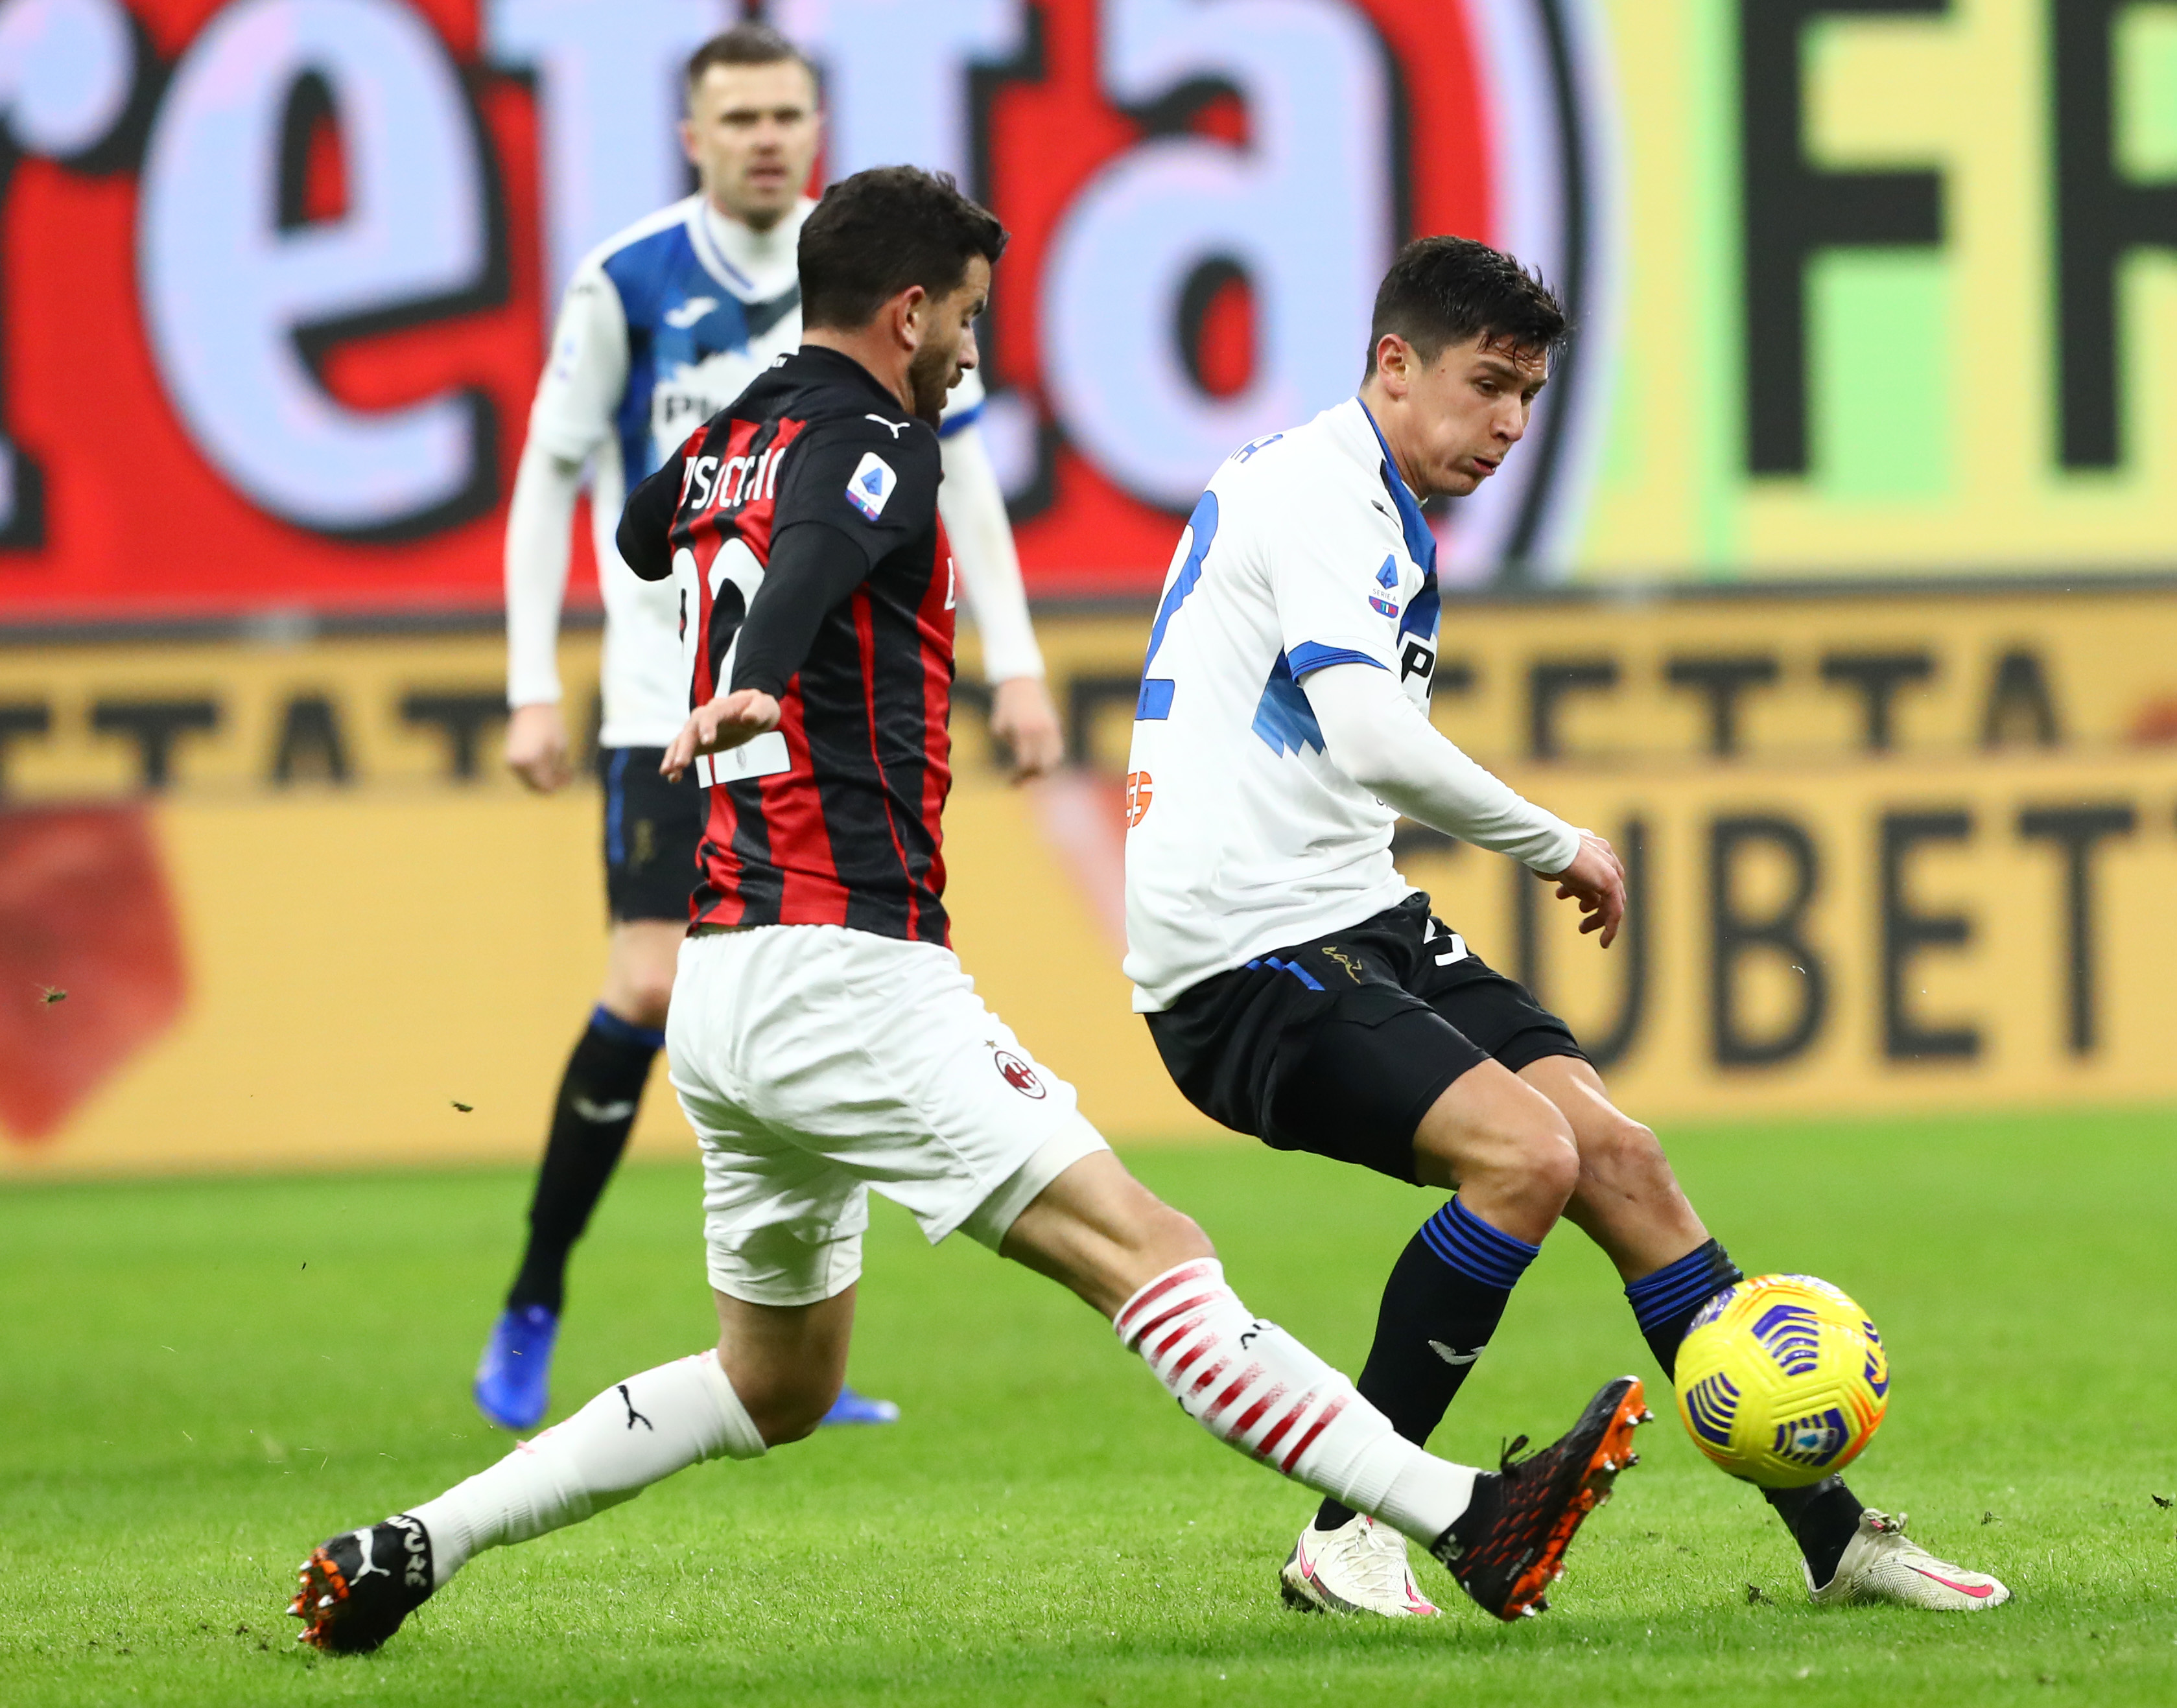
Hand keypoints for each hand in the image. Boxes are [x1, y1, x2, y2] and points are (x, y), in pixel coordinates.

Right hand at [506, 701, 571, 792]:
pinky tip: (549, 764)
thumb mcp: (560, 749)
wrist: (532, 708)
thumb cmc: (550, 726)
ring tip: (559, 768)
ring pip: (530, 783)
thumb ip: (560, 771)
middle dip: (552, 785)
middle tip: (566, 775)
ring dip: (544, 780)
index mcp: (531, 761)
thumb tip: (559, 786)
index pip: (546, 786)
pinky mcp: (510, 759)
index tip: (570, 778)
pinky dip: (536, 774)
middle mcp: (518, 764)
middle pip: (536, 788)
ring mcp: (511, 762)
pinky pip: (524, 775)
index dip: (560, 786)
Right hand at [660, 689, 780, 780]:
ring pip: (682, 739)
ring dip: (673, 755)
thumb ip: (758, 712)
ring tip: (667, 772)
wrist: (753, 711)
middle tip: (680, 764)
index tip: (707, 743)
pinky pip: (682, 751)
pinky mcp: (697, 741)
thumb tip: (748, 718)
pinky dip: (676, 763)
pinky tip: (673, 778)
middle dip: (684, 746)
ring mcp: (699, 728)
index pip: (711, 714)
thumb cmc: (760, 708)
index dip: (707, 727)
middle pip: (691, 728)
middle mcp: (705, 716)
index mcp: (722, 706)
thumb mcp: (766, 707)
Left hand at [989, 675, 1063, 781]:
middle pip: (1042, 766)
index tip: (1010, 783)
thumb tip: (1022, 764)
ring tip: (1029, 774)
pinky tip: (1039, 764)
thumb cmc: (1005, 705)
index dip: (1019, 777)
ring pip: (1054, 761)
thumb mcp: (1000, 728)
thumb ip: (1012, 746)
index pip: (1026, 764)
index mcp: (1025, 732)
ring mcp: (1051, 729)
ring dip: (1043, 771)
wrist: (1021, 682)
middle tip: (1019, 781)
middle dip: (1031, 778)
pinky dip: (1051, 761)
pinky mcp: (1056, 726)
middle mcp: (1041, 732)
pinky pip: (1058, 750)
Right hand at [1542, 830, 1626, 948]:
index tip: (1579, 905)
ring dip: (1599, 918)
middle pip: (1609, 889)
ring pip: (1613, 901)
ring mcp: (1609, 868)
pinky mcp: (1610, 881)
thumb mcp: (1559, 870)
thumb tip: (1584, 900)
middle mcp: (1606, 855)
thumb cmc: (1542, 851)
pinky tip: (1603, 942)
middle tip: (1581, 917)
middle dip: (1596, 906)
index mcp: (1594, 848)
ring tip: (1582, 929)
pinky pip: (1615, 910)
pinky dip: (1610, 928)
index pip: (1600, 876)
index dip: (1591, 893)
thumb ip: (1573, 882)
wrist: (1546, 842)